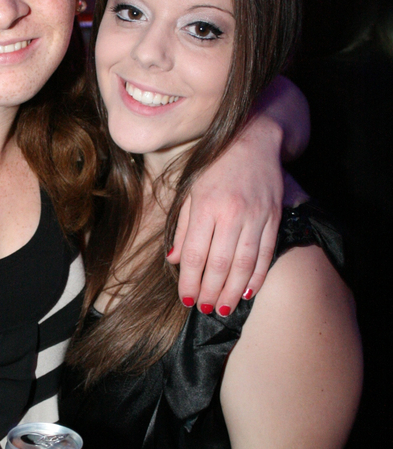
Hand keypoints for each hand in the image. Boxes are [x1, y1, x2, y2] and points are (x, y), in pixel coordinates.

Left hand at [168, 120, 283, 314]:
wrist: (254, 139)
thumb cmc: (214, 165)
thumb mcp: (190, 190)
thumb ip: (182, 227)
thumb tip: (174, 260)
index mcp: (206, 205)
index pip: (196, 253)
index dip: (190, 280)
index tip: (186, 298)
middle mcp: (232, 212)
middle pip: (220, 264)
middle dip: (211, 292)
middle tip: (204, 309)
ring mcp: (256, 215)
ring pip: (244, 263)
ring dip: (233, 291)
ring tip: (224, 309)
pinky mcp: (274, 216)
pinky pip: (266, 253)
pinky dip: (258, 276)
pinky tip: (248, 292)